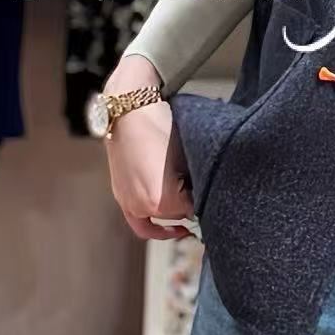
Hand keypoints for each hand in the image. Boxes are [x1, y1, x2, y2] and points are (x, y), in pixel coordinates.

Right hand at [104, 54, 190, 240]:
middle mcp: (141, 206)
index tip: (213, 193)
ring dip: (173, 212)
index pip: (193, 211)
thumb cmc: (160, 126)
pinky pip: (139, 222)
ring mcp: (128, 202)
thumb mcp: (187, 154)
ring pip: (159, 219)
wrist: (129, 109)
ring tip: (187, 202)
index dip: (204, 200)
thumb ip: (196, 180)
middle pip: (177, 216)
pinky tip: (169, 226)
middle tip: (201, 191)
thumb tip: (205, 192)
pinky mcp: (120, 195)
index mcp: (160, 200)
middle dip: (189, 204)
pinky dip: (154, 226)